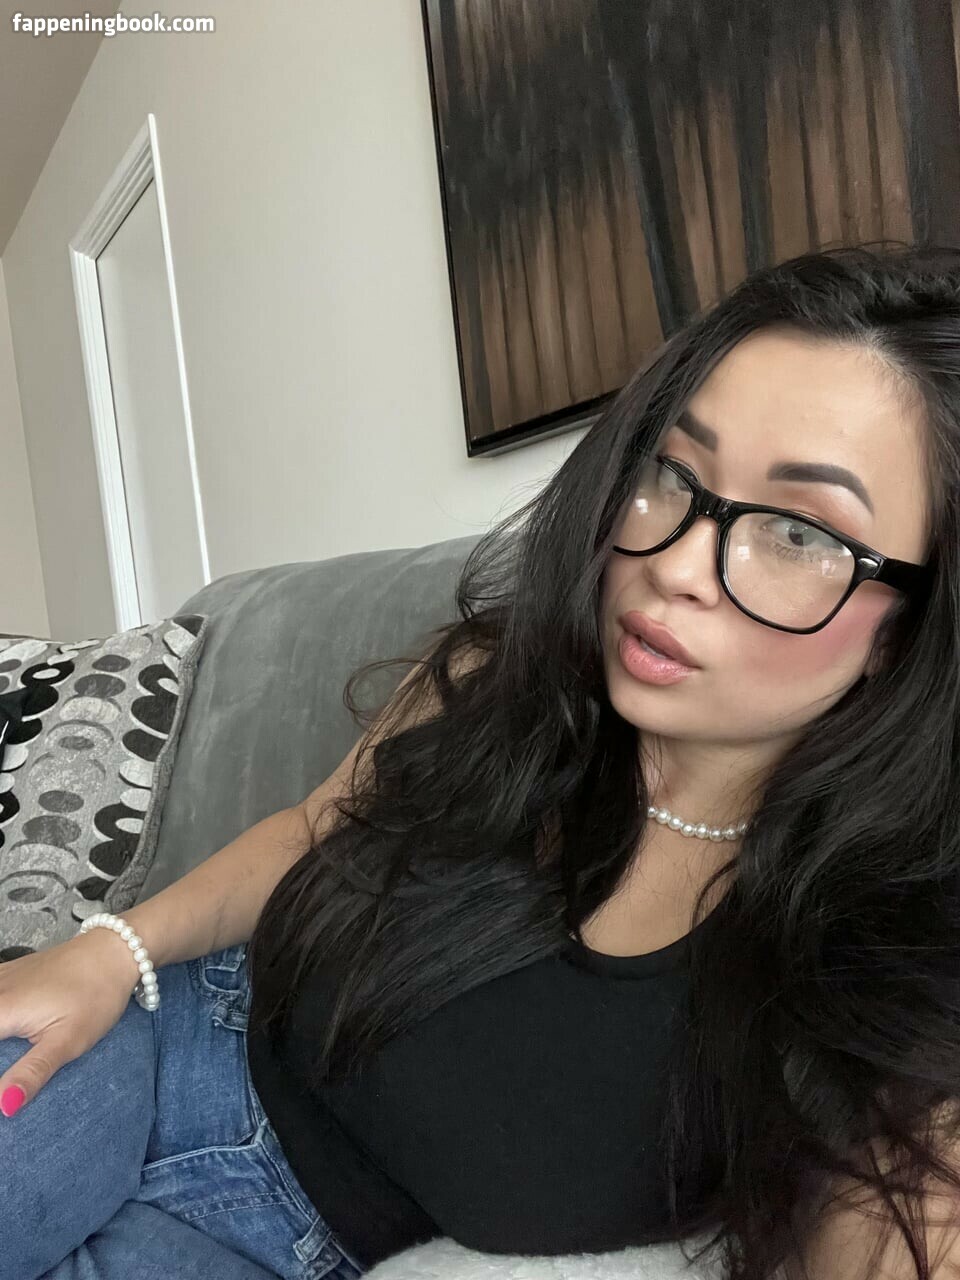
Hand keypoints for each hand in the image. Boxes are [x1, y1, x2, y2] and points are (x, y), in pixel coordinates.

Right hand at [0, 928, 143, 1116]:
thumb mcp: (68, 1040)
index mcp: (1, 1011)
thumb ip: (32, 1073)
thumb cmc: (95, 995)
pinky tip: (6, 1026)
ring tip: (7, 1053)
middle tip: (7, 1070)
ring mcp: (0, 977)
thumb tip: (4, 1107)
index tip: (1, 1088)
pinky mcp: (9, 972)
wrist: (116, 949)